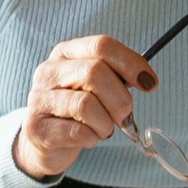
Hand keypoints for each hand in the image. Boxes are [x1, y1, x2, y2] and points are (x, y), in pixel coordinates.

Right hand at [12, 36, 155, 178]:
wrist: (46, 142)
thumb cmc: (78, 109)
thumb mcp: (97, 86)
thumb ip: (118, 76)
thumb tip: (146, 80)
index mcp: (66, 53)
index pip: (102, 46)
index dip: (131, 63)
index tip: (150, 83)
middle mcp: (48, 71)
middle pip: (95, 72)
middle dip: (120, 99)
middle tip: (124, 116)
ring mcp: (39, 99)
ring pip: (86, 105)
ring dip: (106, 123)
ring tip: (103, 129)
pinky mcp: (37, 128)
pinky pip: (77, 132)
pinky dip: (92, 138)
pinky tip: (88, 138)